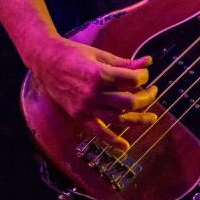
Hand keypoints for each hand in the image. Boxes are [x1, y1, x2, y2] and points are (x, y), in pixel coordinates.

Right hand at [31, 36, 158, 150]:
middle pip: (128, 102)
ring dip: (138, 119)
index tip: (145, 73)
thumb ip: (125, 63)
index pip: (132, 80)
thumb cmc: (74, 53)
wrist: (46, 62)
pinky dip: (112, 141)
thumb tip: (148, 62)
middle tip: (153, 91)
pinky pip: (98, 131)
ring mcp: (85, 108)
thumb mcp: (101, 54)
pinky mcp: (79, 116)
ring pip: (118, 119)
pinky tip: (125, 146)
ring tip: (152, 117)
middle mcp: (93, 94)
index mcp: (99, 74)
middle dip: (146, 98)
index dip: (143, 76)